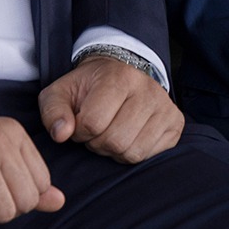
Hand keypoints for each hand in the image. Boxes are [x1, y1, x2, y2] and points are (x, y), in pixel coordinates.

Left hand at [37, 54, 183, 163]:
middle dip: (97, 143)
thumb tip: (62, 134)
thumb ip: (53, 112)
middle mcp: (147, 90)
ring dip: (114, 151)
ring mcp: (165, 107)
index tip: (80, 123)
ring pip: (133, 152)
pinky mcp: (175, 123)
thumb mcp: (61, 92)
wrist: (120, 72)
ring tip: (110, 133)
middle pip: (115, 141)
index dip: (79, 131)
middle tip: (96, 131)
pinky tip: (127, 137)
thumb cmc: (88, 87)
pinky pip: (149, 156)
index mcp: (119, 78)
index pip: (93, 122)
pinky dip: (132, 153)